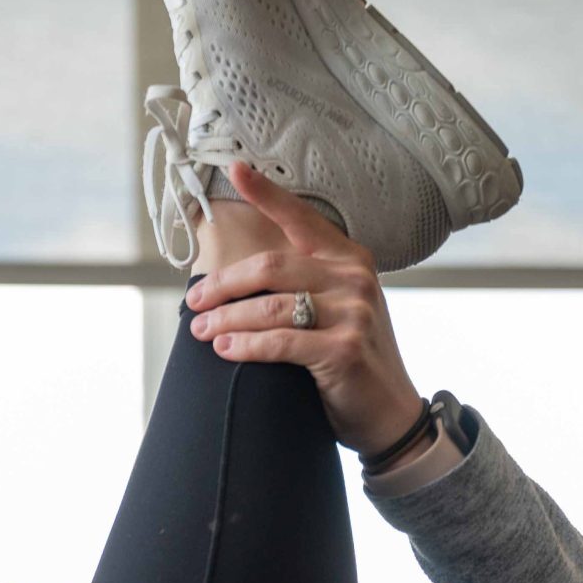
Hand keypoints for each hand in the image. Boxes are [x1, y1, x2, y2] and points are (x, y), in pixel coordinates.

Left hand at [184, 161, 426, 455]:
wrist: (389, 413)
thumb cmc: (350, 360)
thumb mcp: (336, 310)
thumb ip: (303, 285)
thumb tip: (236, 279)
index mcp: (349, 258)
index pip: (301, 219)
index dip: (267, 193)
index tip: (235, 169)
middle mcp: (354, 278)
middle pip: (271, 266)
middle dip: (223, 284)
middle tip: (193, 302)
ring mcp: (354, 312)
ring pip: (270, 305)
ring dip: (226, 319)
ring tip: (201, 331)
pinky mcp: (345, 350)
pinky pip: (281, 342)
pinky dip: (247, 345)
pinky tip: (225, 350)